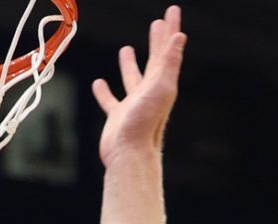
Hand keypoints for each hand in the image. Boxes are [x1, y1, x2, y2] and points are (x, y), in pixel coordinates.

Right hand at [92, 6, 185, 167]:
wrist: (130, 154)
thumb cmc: (145, 123)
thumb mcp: (160, 87)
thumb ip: (169, 62)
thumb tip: (179, 36)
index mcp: (161, 83)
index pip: (167, 49)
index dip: (170, 29)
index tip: (172, 10)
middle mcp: (149, 92)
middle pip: (155, 60)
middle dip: (157, 40)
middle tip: (157, 22)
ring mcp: (133, 105)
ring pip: (132, 79)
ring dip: (130, 64)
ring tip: (126, 49)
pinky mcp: (118, 117)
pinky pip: (110, 100)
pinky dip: (104, 91)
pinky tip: (98, 83)